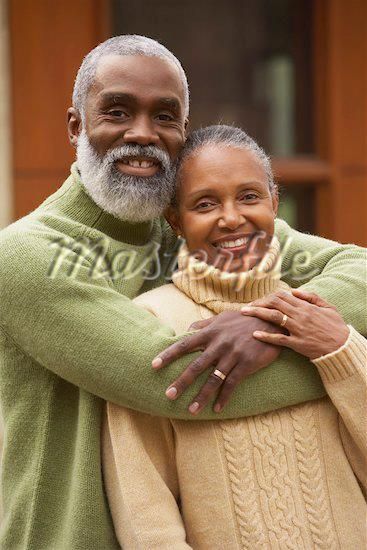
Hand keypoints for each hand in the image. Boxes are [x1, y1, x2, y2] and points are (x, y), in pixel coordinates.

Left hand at [152, 311, 281, 413]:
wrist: (272, 321)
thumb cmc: (244, 319)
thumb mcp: (222, 318)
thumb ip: (203, 325)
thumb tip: (186, 330)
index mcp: (210, 332)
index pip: (184, 344)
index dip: (169, 355)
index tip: (154, 365)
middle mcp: (219, 344)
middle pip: (196, 366)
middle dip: (181, 381)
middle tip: (168, 395)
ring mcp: (233, 355)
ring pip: (213, 379)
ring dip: (201, 396)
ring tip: (191, 410)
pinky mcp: (246, 364)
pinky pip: (232, 384)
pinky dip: (224, 397)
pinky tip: (217, 409)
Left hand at [241, 289, 349, 359]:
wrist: (341, 347)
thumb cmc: (335, 327)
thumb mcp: (328, 307)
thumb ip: (311, 297)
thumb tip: (294, 290)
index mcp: (306, 306)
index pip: (282, 296)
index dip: (267, 296)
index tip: (258, 300)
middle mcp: (300, 316)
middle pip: (274, 303)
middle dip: (258, 303)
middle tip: (246, 307)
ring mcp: (298, 329)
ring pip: (274, 317)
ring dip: (257, 313)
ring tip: (244, 313)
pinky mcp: (297, 344)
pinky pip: (279, 339)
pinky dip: (266, 336)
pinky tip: (255, 334)